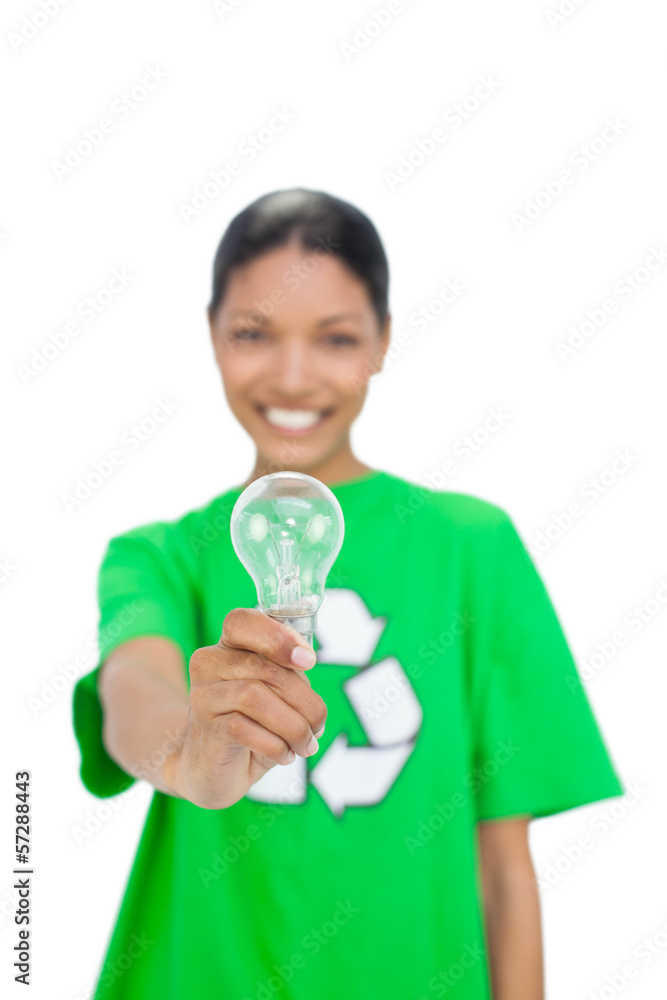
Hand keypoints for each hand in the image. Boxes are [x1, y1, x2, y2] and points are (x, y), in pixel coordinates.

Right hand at [164, 607, 326, 808]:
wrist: (211, 767)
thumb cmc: (251, 724)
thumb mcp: (274, 694)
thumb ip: (288, 674)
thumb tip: (306, 663)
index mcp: (229, 646)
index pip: (241, 621)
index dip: (277, 636)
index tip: (308, 661)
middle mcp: (209, 664)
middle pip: (266, 668)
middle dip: (305, 701)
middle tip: (318, 725)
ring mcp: (203, 696)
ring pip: (255, 696)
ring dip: (293, 726)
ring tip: (305, 744)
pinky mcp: (206, 729)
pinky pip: (244, 728)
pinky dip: (275, 744)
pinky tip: (284, 754)